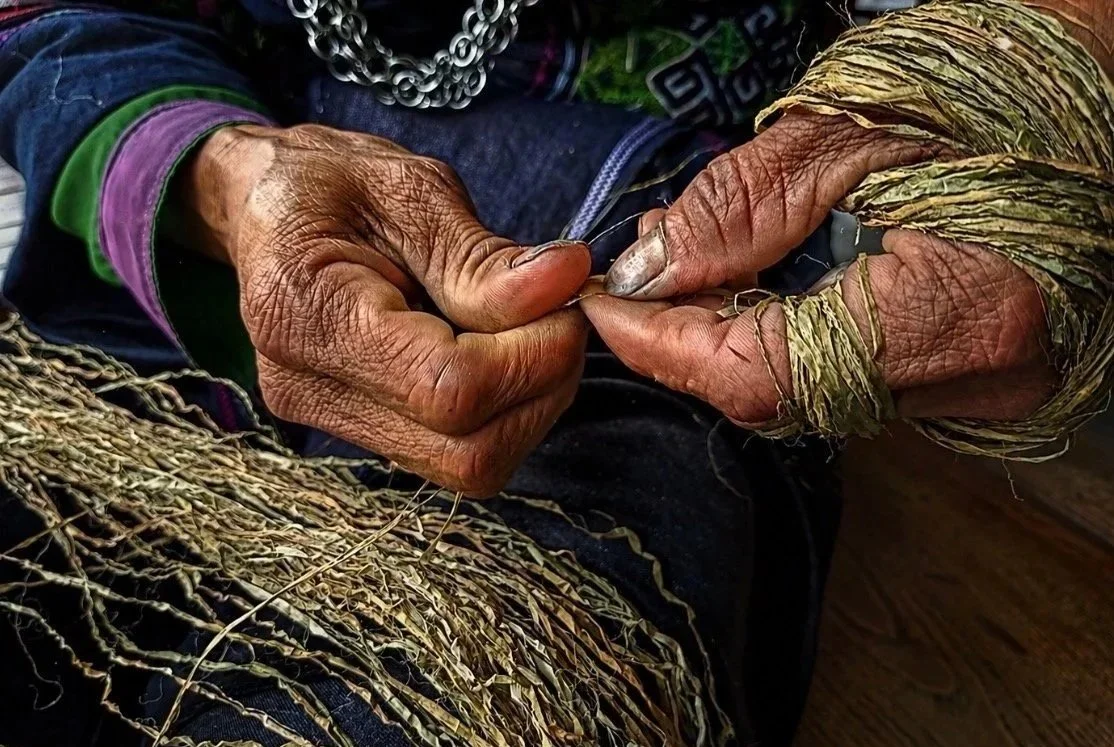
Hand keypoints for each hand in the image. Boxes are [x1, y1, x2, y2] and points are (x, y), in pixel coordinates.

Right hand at [179, 124, 589, 494]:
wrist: (269, 208)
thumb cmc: (329, 184)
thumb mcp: (406, 190)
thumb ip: (481, 253)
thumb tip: (565, 282)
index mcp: (304, 315)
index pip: (448, 389)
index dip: (533, 354)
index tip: (567, 296)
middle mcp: (307, 390)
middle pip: (468, 450)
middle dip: (542, 384)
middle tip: (561, 312)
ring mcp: (332, 422)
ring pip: (472, 464)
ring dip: (532, 401)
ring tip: (532, 325)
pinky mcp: (364, 432)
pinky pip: (459, 452)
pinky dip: (507, 408)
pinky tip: (504, 350)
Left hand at [583, 114, 1054, 427]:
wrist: (1107, 83)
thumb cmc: (1005, 80)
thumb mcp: (854, 125)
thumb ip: (742, 207)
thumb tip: (649, 273)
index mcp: (966, 314)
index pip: (769, 373)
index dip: (668, 344)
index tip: (604, 304)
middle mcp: (983, 378)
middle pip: (784, 392)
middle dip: (688, 335)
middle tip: (636, 268)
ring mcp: (986, 383)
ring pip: (812, 388)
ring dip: (731, 330)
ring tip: (685, 255)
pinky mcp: (976, 367)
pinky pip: (851, 370)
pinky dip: (783, 330)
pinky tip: (750, 275)